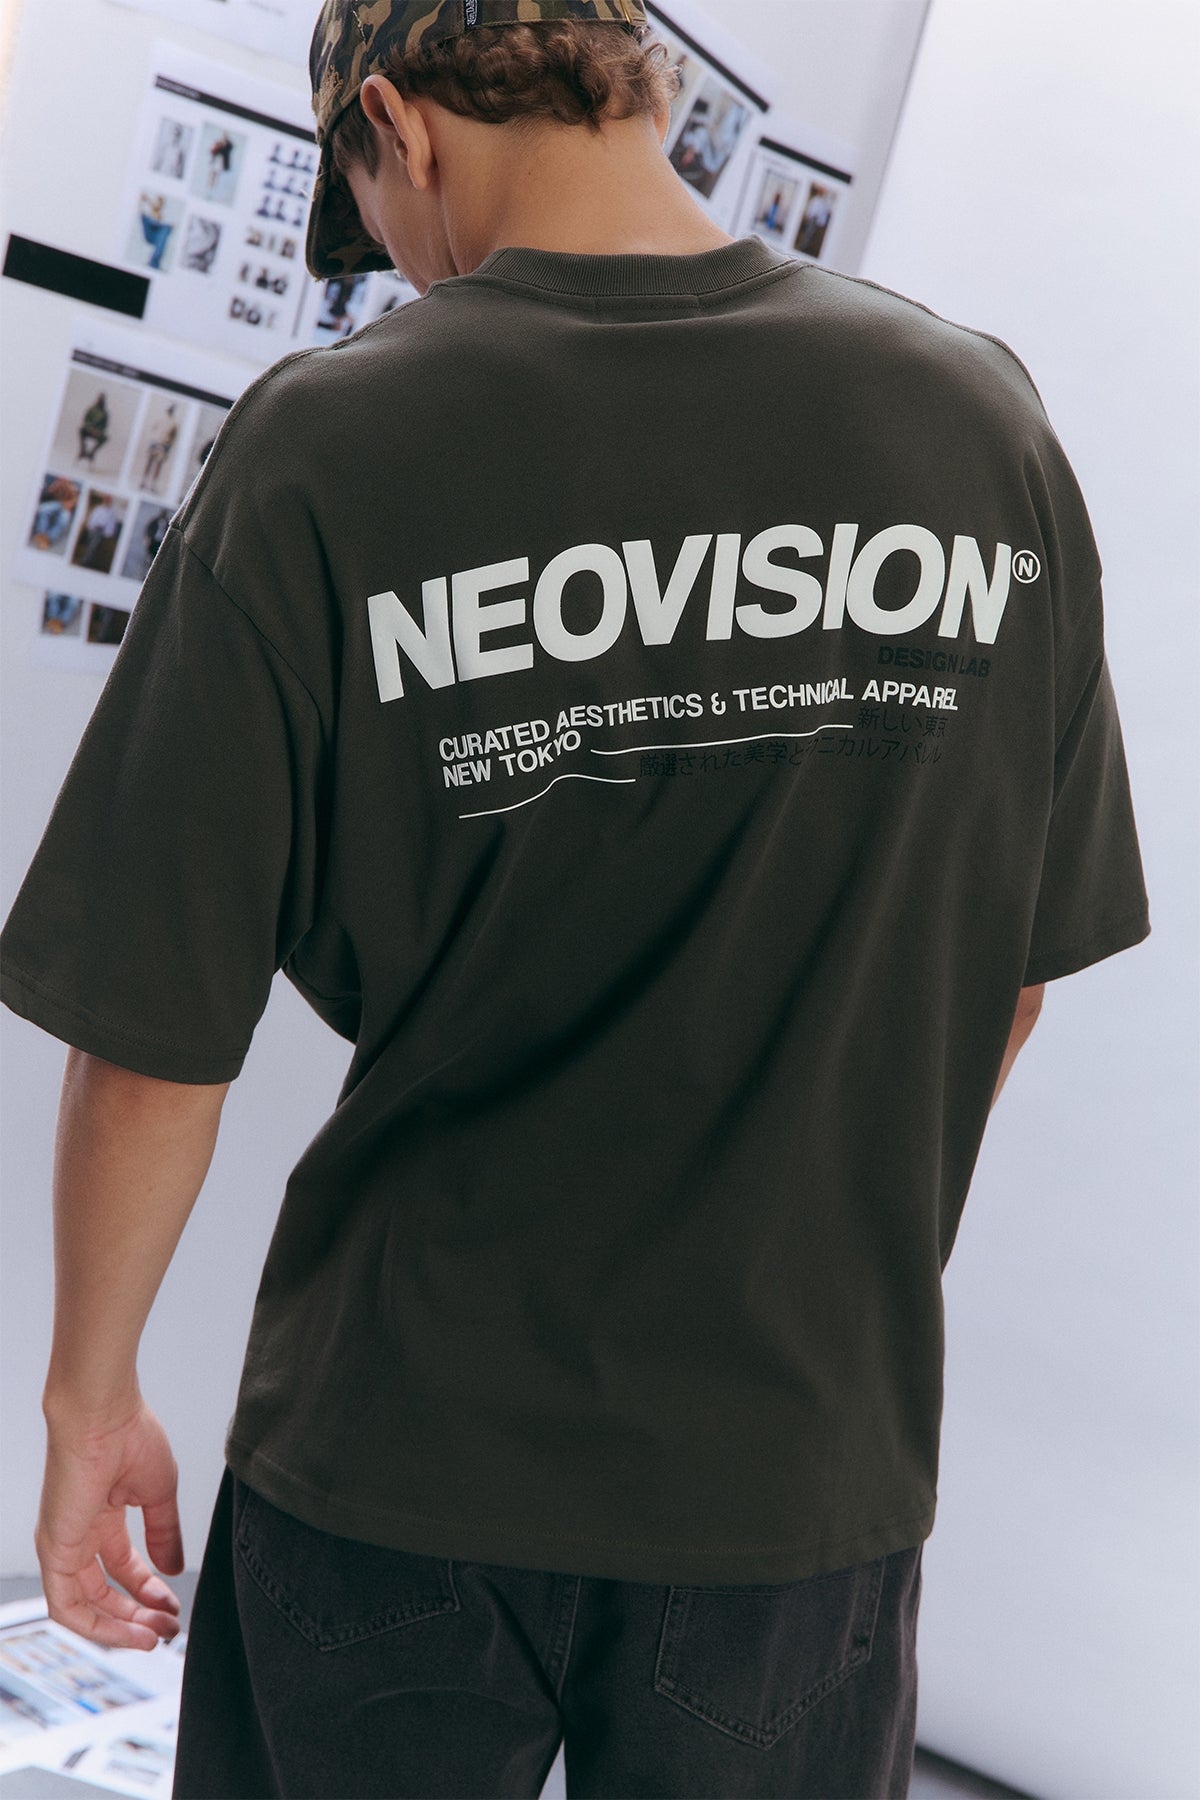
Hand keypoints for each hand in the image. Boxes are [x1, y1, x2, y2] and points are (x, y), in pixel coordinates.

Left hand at [37, 1393, 183, 1651]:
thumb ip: (165, 1533)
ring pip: (86, 1607)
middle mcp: (79, 1535)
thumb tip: (174, 1568)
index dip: (150, 1592)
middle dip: (139, 1615)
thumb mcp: (159, 1492)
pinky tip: (127, 1631)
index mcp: (102, 1516)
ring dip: (121, 1627)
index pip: (123, 1569)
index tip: (174, 1607)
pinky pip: (66, 1605)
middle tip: (169, 1629)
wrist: (104, 1414)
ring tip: (154, 1637)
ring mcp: (63, 1545)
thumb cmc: (130, 1435)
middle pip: (105, 1593)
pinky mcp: (54, 1551)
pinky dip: (96, 1625)